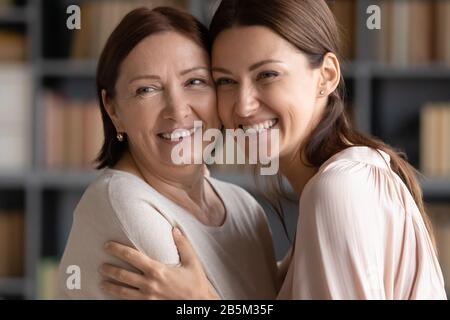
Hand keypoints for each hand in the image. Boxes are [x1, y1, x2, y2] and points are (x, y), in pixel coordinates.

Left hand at [99, 228, 219, 299]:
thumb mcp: (192, 262)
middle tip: (101, 266)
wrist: (199, 305)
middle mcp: (149, 284)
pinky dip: (120, 300)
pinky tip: (114, 298)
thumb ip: (182, 244)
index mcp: (157, 270)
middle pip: (122, 275)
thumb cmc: (196, 283)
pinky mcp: (148, 307)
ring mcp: (147, 298)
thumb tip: (174, 229)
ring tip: (102, 282)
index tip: (107, 246)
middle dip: (109, 269)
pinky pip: (129, 303)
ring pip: (121, 292)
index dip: (117, 250)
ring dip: (110, 287)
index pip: (132, 257)